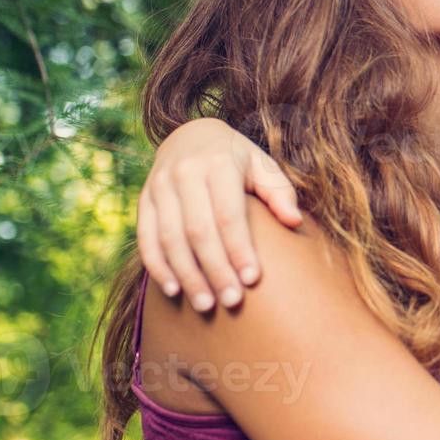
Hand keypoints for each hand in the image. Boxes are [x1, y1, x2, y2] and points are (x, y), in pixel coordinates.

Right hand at [137, 118, 301, 310]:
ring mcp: (159, 186)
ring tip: (205, 305)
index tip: (251, 279)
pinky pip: (146, 237)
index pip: (228, 215)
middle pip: (198, 231)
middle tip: (231, 301)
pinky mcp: (144, 200)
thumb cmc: (237, 159)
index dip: (239, 249)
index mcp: (218, 164)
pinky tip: (173, 290)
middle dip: (215, 270)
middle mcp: (184, 173)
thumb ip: (279, 192)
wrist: (191, 135)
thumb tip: (295, 222)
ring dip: (187, 275)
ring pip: (170, 238)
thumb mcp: (263, 166)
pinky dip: (157, 266)